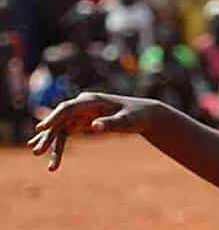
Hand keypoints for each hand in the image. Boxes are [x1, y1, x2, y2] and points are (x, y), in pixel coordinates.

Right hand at [27, 92, 161, 171]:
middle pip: (60, 119)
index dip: (53, 117)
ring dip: (50, 141)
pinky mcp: (83, 121)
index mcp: (92, 101)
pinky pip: (66, 133)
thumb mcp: (126, 121)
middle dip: (48, 135)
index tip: (41, 128)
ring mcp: (82, 113)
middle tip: (37, 151)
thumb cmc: (136, 116)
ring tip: (38, 155)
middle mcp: (83, 105)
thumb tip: (95, 126)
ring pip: (61, 128)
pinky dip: (57, 143)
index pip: (67, 108)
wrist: (144, 115)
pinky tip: (46, 154)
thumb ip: (111, 123)